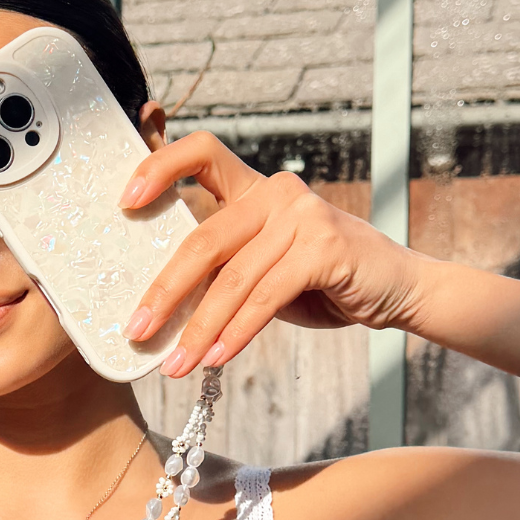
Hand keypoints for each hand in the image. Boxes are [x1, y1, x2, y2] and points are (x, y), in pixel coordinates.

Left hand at [120, 131, 423, 376]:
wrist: (395, 289)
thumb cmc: (319, 281)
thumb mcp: (262, 269)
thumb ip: (222, 270)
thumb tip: (159, 306)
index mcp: (253, 190)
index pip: (201, 154)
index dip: (159, 167)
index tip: (124, 201)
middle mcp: (275, 192)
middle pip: (203, 240)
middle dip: (164, 292)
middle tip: (136, 331)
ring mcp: (302, 215)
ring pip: (232, 278)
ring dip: (199, 329)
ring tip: (176, 365)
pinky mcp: (324, 247)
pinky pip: (266, 296)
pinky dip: (237, 332)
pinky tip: (217, 358)